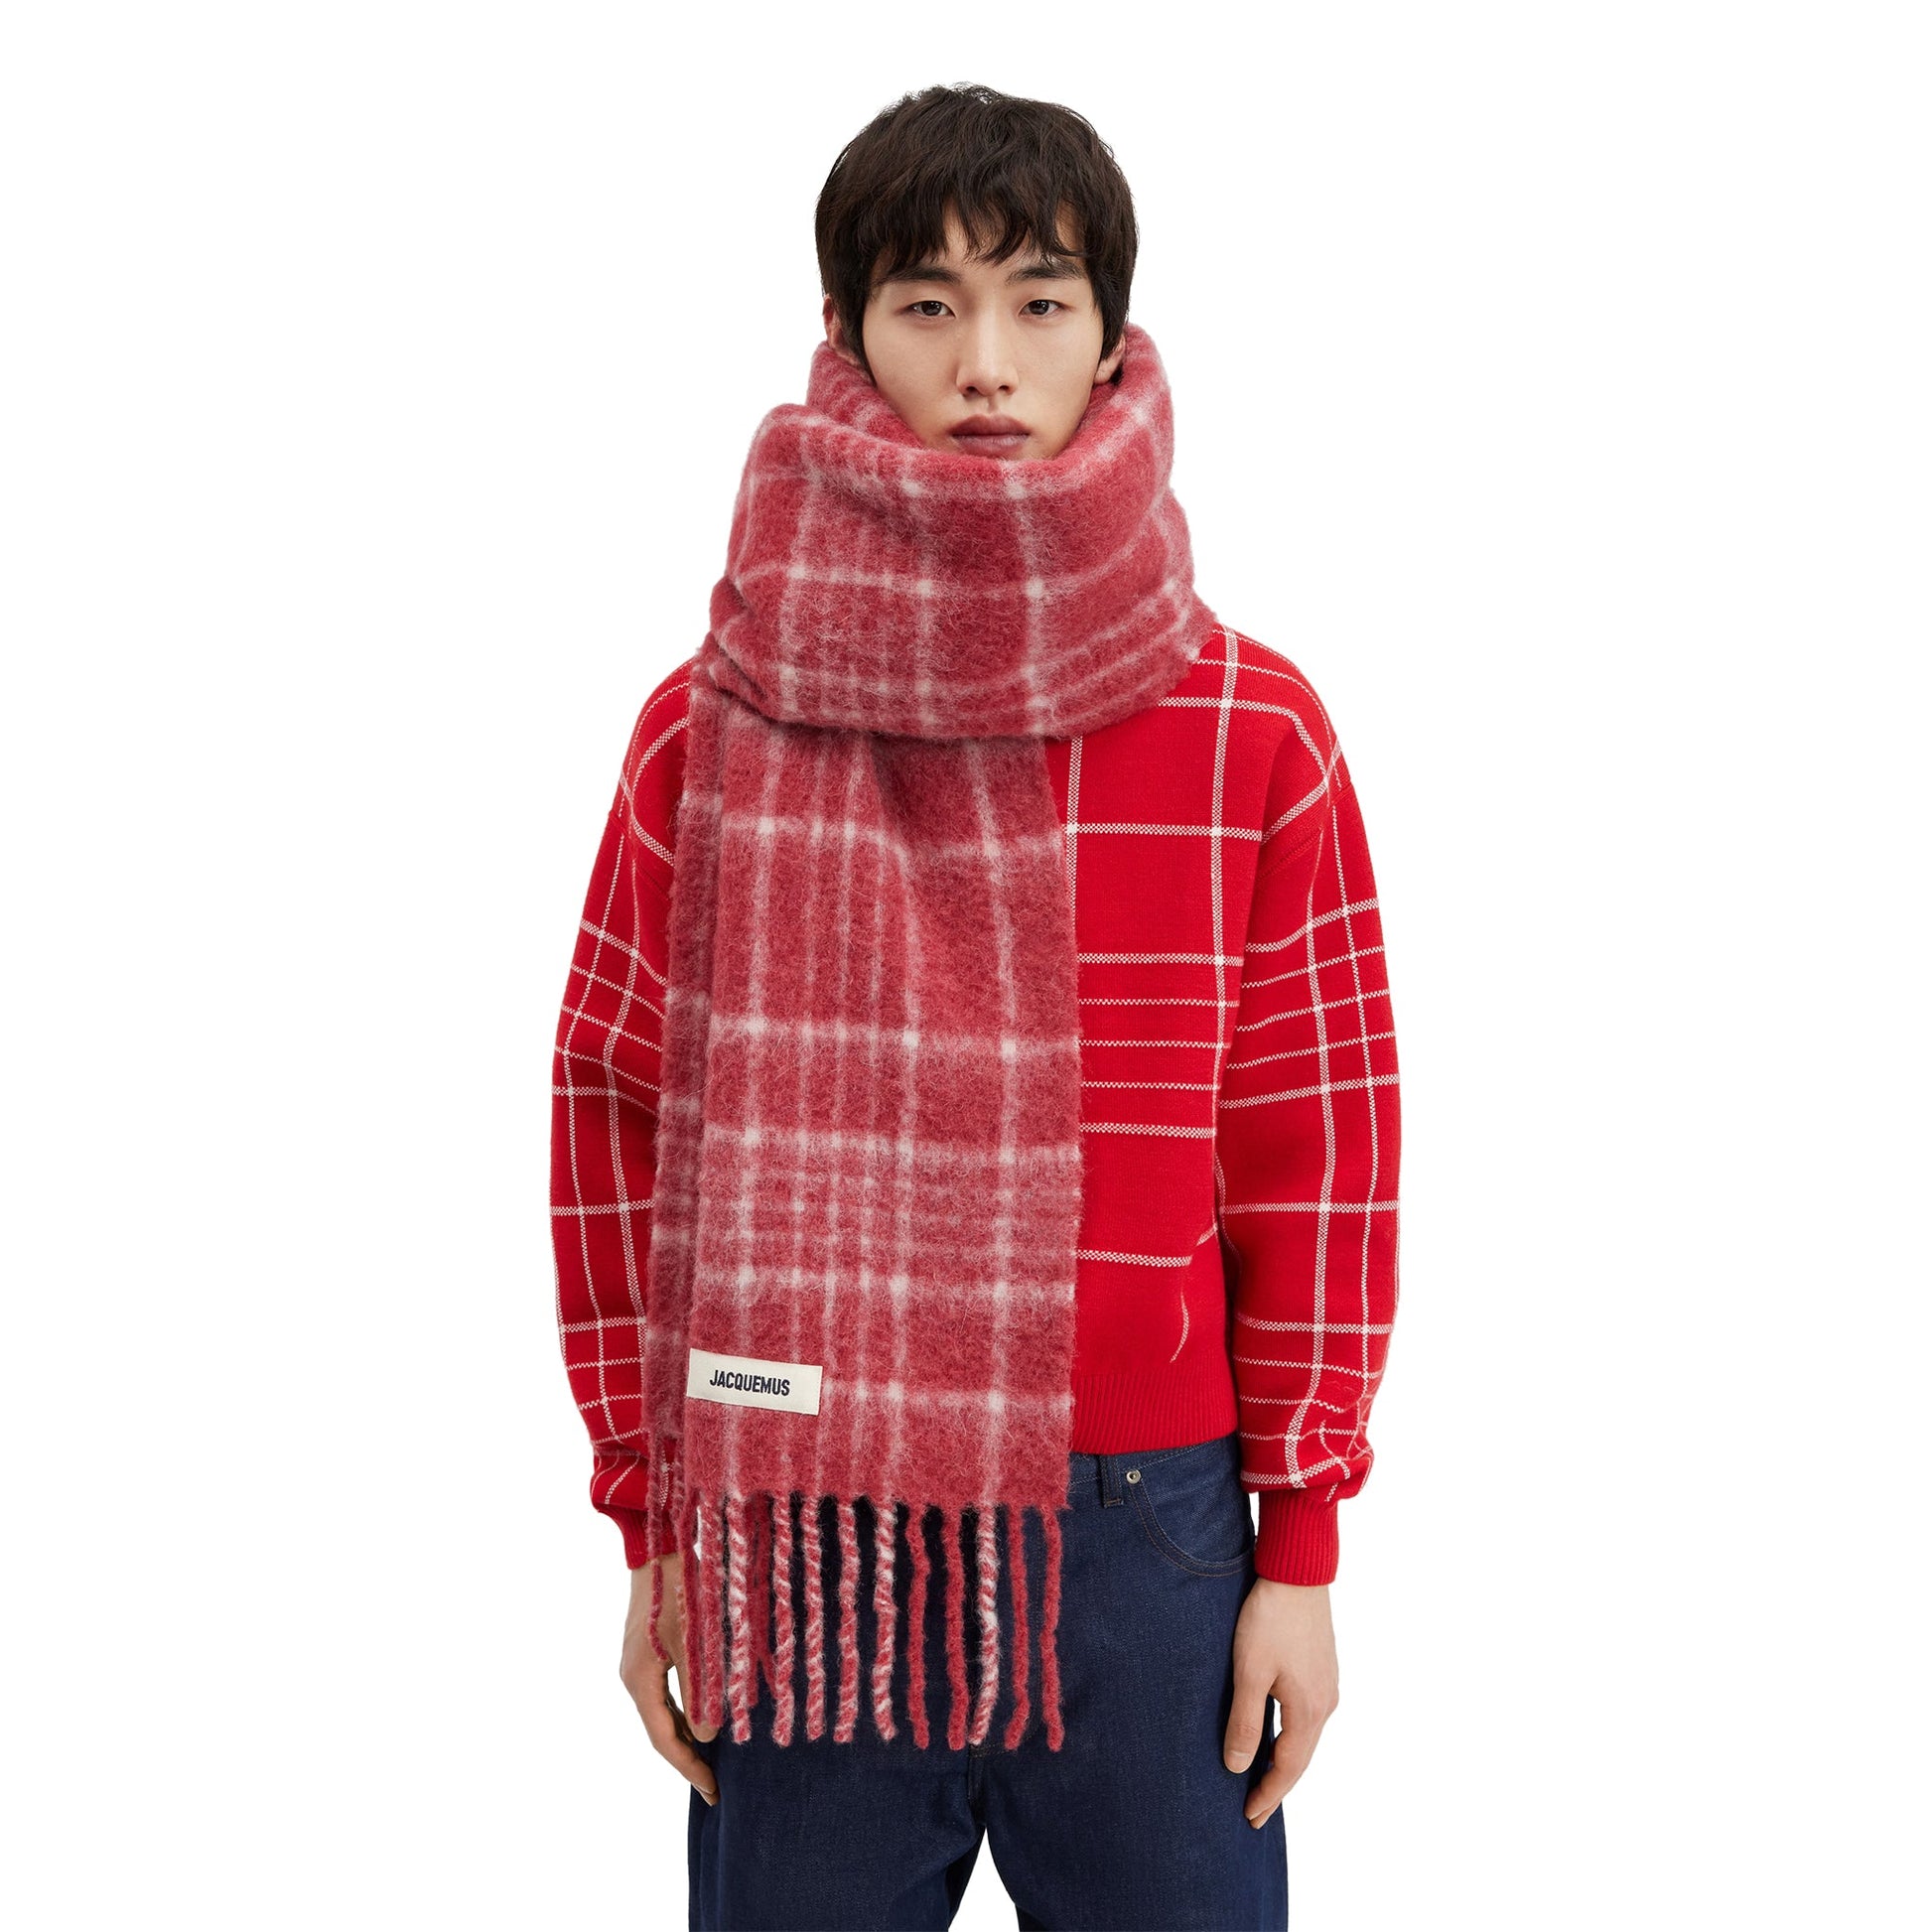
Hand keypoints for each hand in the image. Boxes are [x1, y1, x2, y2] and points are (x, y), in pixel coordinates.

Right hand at [619, 1553, 719, 1803]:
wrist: (659, 1546)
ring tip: (710, 1762)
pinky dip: (683, 1713)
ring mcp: (637, 1664)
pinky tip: (701, 1720)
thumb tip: (710, 1737)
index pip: (664, 1740)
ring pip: (661, 1714)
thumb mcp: (695, 1642)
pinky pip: (663, 1694)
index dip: (689, 1768)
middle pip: (660, 1731)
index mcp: (640, 1681)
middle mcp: (633, 1677)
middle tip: (714, 1787)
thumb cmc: (681, 1590)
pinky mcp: (646, 1651)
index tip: (712, 1791)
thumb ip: (701, 1690)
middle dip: (687, 1760)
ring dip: (686, 1737)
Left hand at [1223, 1577, 1339, 1827]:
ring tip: (1262, 1779)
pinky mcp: (1322, 1668)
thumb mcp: (1250, 1672)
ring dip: (1284, 1761)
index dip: (1268, 1796)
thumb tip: (1238, 1768)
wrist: (1298, 1572)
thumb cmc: (1270, 1619)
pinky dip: (1291, 1737)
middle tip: (1254, 1811)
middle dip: (1276, 1786)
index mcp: (1309, 1711)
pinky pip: (1307, 1717)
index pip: (1288, 1769)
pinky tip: (1277, 1735)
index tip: (1249, 1819)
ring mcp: (1327, 1685)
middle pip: (1301, 1758)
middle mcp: (1325, 1704)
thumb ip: (1246, 1722)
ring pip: (1305, 1737)